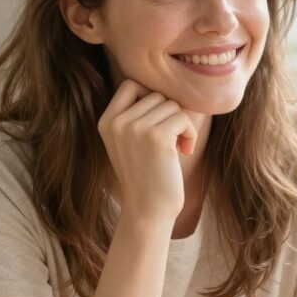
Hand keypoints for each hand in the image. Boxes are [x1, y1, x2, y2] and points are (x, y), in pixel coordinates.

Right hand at [97, 80, 197, 223]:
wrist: (148, 211)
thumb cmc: (147, 177)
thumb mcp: (130, 142)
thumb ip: (137, 115)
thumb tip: (169, 85)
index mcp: (106, 121)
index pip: (131, 84)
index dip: (151, 99)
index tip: (158, 124)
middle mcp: (117, 122)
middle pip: (156, 94)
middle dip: (170, 115)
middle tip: (171, 141)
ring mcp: (134, 128)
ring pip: (172, 105)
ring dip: (182, 125)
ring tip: (177, 148)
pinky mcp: (155, 137)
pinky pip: (183, 118)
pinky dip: (190, 134)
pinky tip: (185, 151)